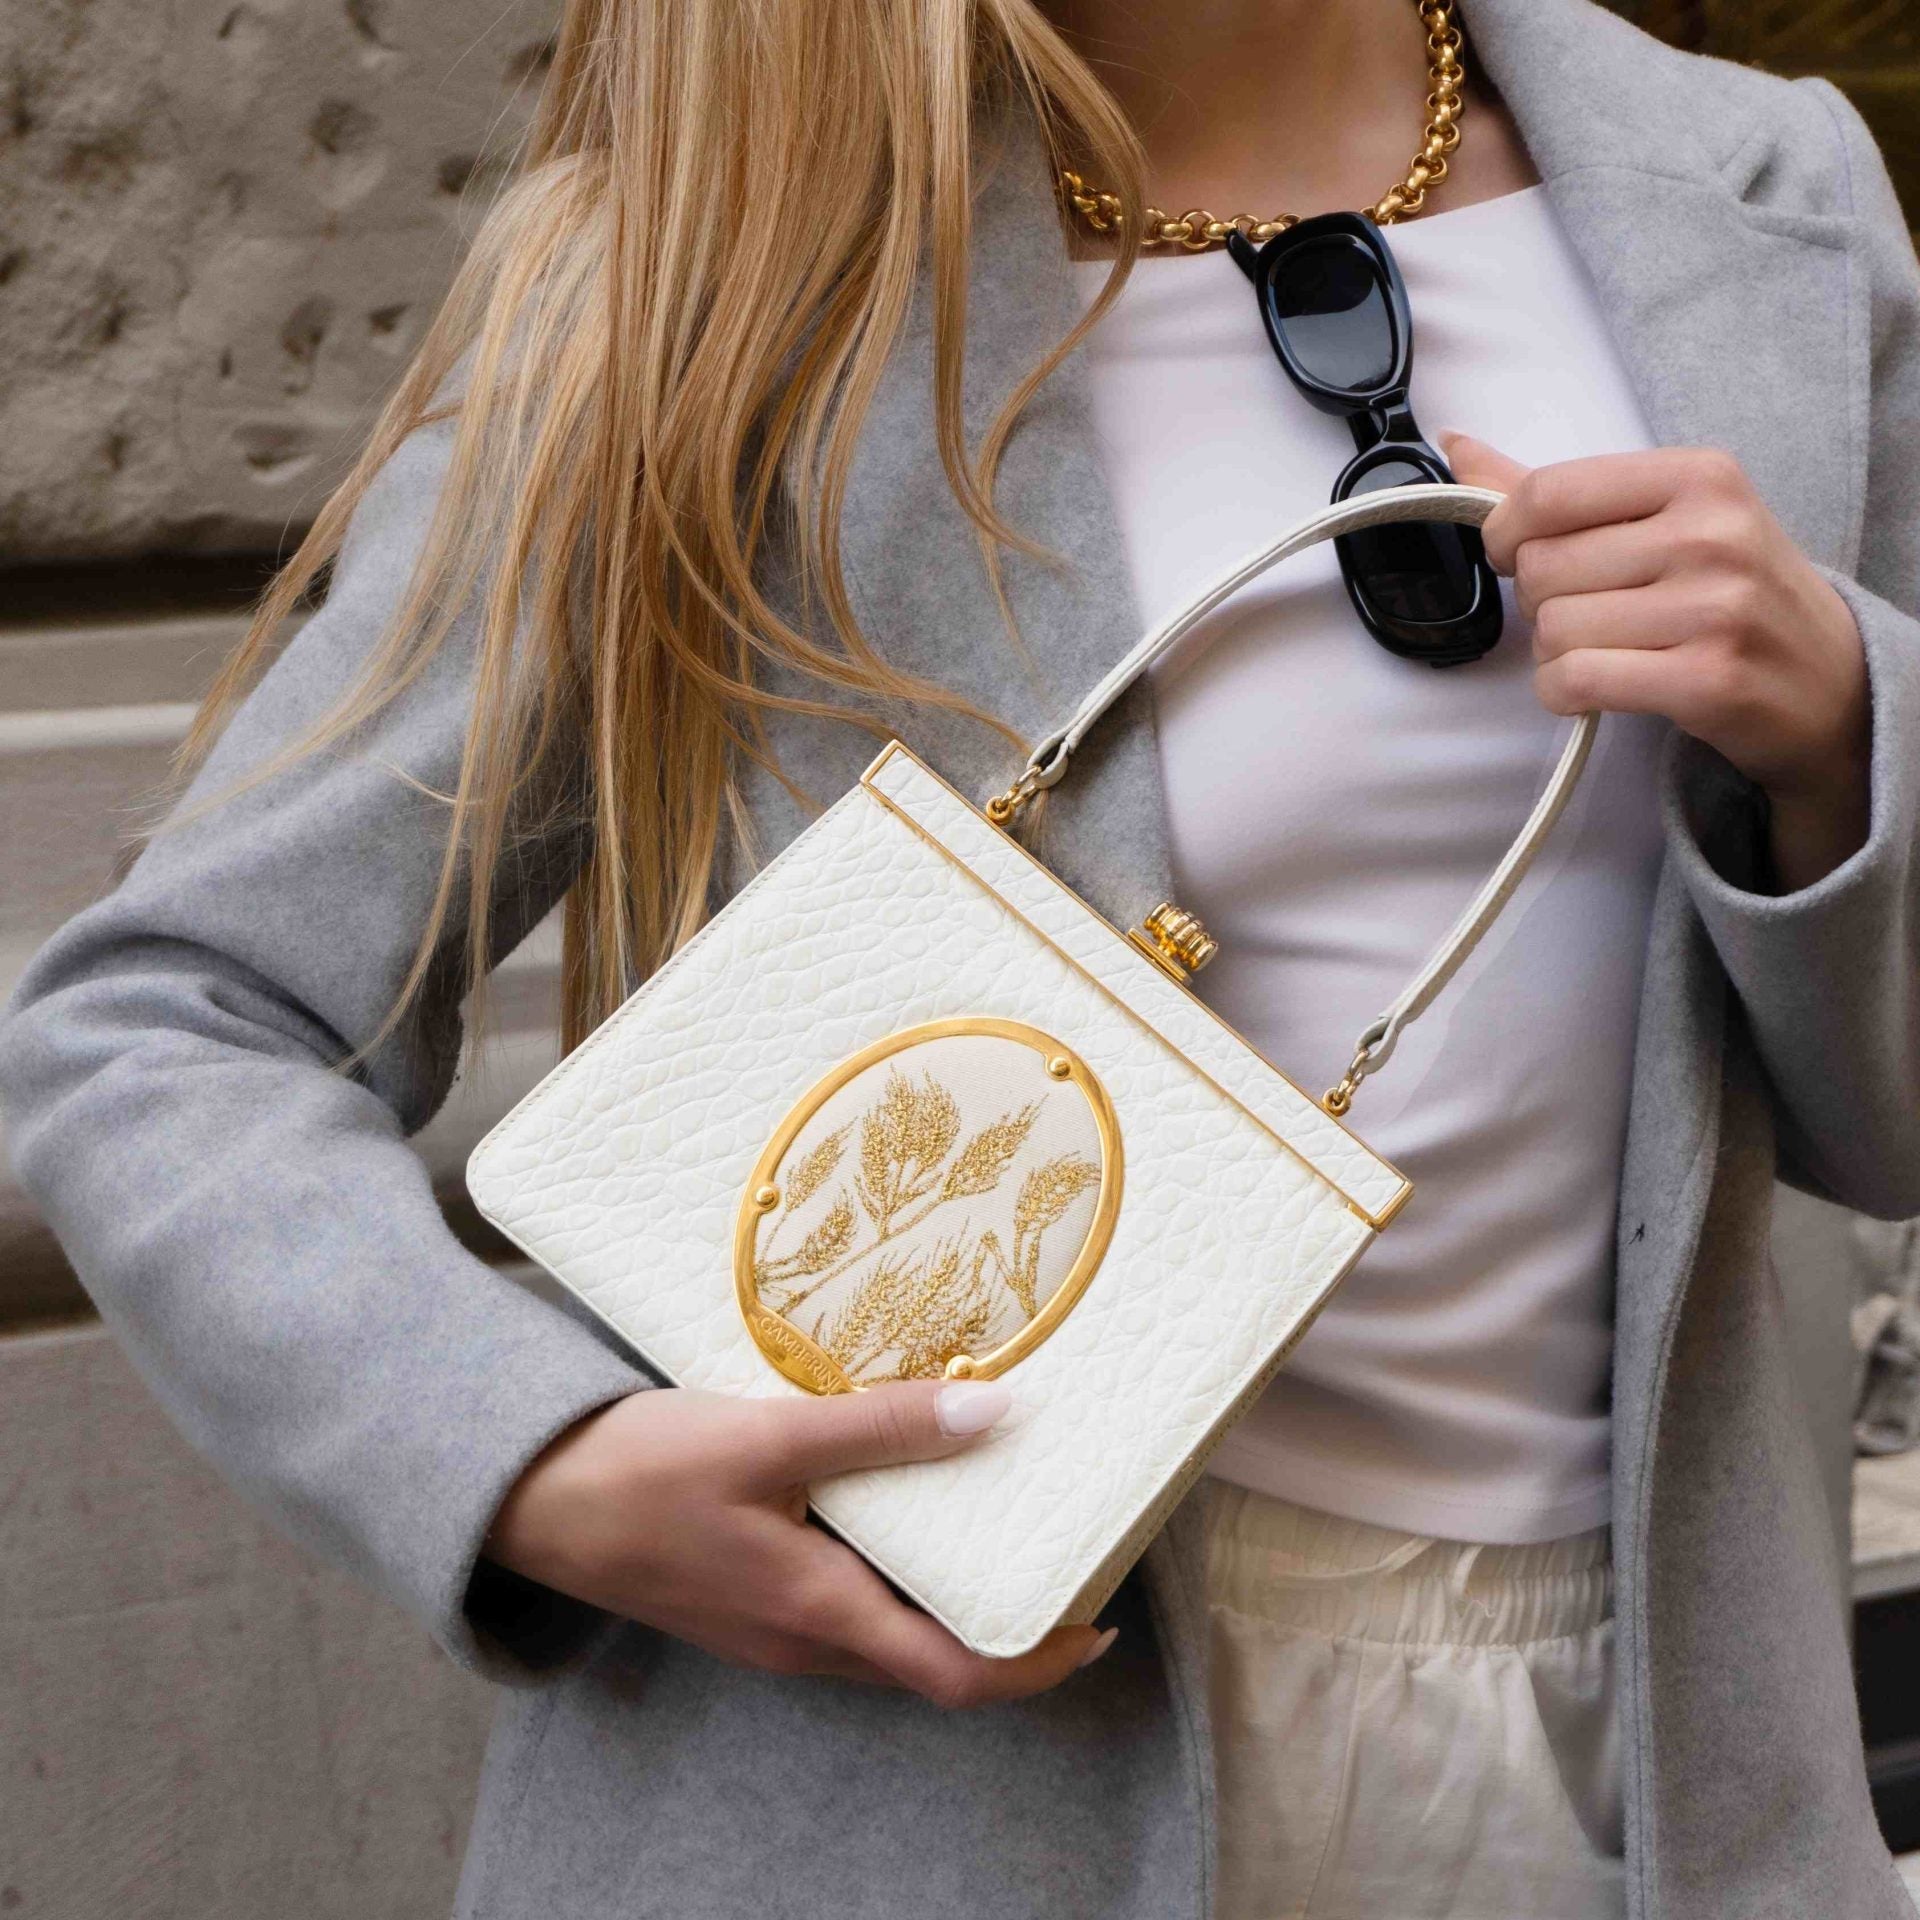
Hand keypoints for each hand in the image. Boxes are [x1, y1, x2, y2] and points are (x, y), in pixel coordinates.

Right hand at [484, 1378, 1114, 1706]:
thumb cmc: (638, 1473)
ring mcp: (772, 1628)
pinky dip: (896, 1575)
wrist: (527, 1498)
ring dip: (949, 1599)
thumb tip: (996, 1412)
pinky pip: (846, 1608)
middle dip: (1007, 1627)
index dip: (1037, 1663)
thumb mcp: (767, 1437)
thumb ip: (881, 1427)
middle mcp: (803, 1642)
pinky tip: (900, 1503)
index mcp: (818, 1615)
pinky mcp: (749, 1601)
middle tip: (1062, 1555)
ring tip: (999, 1520)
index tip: (1097, 1624)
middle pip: (931, 1662)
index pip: (956, 1677)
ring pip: (889, 1636)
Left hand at [1440, 434, 1871, 892]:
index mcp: (1699, 475)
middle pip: (1541, 567)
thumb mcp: (1665, 517)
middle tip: (1589, 610)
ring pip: (1552, 629)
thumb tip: (1456, 446)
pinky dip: (1562, 691)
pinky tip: (1593, 687)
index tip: (1514, 552)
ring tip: (1605, 649)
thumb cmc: (1729, 590)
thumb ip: (1558, 491)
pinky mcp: (1706, 679)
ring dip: (1555, 652)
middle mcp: (1711, 533)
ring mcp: (1714, 607)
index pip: (1549, 492)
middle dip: (1540, 600)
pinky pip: (1574, 680)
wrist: (1827, 676)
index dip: (1505, 532)